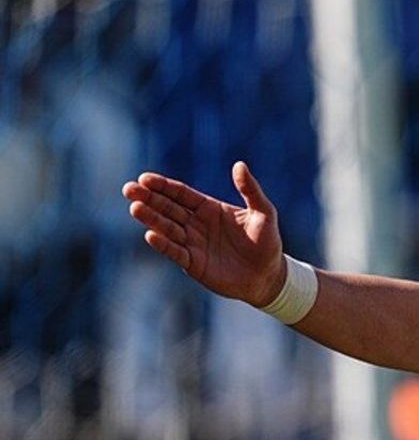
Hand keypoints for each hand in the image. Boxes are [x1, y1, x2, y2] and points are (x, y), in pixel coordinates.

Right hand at [122, 162, 285, 306]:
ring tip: (135, 208)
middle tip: (129, 189)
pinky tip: (150, 235)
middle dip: (148, 198)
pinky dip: (164, 244)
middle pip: (168, 208)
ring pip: (167, 228)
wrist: (268, 275)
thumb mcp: (263, 212)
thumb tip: (240, 165)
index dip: (163, 186)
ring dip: (151, 219)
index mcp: (209, 208)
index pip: (181, 193)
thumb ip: (250, 190)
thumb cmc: (267, 241)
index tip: (144, 178)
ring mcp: (192, 243)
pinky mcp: (193, 263)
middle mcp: (196, 224)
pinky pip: (175, 252)